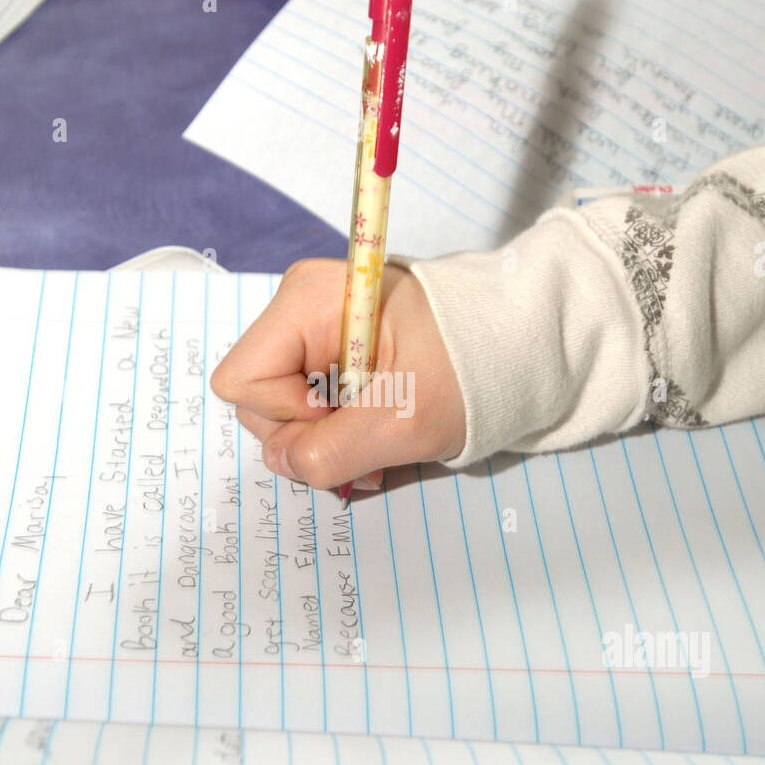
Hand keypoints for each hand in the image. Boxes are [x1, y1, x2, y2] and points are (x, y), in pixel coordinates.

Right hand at [210, 258, 465, 491]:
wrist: (521, 345)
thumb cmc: (470, 366)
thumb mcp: (403, 420)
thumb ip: (331, 450)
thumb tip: (284, 463)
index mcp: (304, 301)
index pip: (242, 381)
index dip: (285, 416)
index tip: (344, 415)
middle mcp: (298, 310)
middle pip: (258, 400)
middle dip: (310, 436)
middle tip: (374, 440)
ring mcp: (315, 332)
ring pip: (284, 411)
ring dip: (330, 441)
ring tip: (384, 441)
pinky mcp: (334, 354)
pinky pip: (311, 406)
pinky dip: (343, 432)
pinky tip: (382, 432)